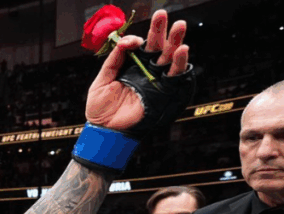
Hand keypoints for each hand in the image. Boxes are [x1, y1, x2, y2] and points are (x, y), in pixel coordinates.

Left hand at [86, 10, 189, 130]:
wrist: (104, 130)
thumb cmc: (100, 108)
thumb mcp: (102, 79)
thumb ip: (114, 60)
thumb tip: (126, 41)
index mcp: (131, 66)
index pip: (140, 46)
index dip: (137, 39)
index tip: (133, 41)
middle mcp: (146, 71)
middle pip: (157, 46)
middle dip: (162, 30)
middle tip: (163, 14)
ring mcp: (156, 80)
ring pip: (169, 57)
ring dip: (176, 41)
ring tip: (180, 26)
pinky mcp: (163, 92)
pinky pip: (174, 76)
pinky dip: (179, 63)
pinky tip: (182, 50)